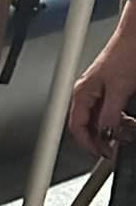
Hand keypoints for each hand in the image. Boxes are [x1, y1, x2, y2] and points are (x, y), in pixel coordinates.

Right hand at [68, 11, 135, 159]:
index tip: (102, 153)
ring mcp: (100, 91)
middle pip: (88, 126)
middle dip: (102, 138)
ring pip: (100, 120)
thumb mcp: (120, 88)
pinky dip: (119, 119)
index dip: (88, 143)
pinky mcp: (112, 89)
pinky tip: (128, 121)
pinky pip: (110, 111)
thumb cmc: (127, 52)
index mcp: (83, 92)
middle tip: (115, 147)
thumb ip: (111, 113)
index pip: (77, 126)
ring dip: (113, 129)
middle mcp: (88, 93)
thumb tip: (106, 132)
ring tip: (126, 133)